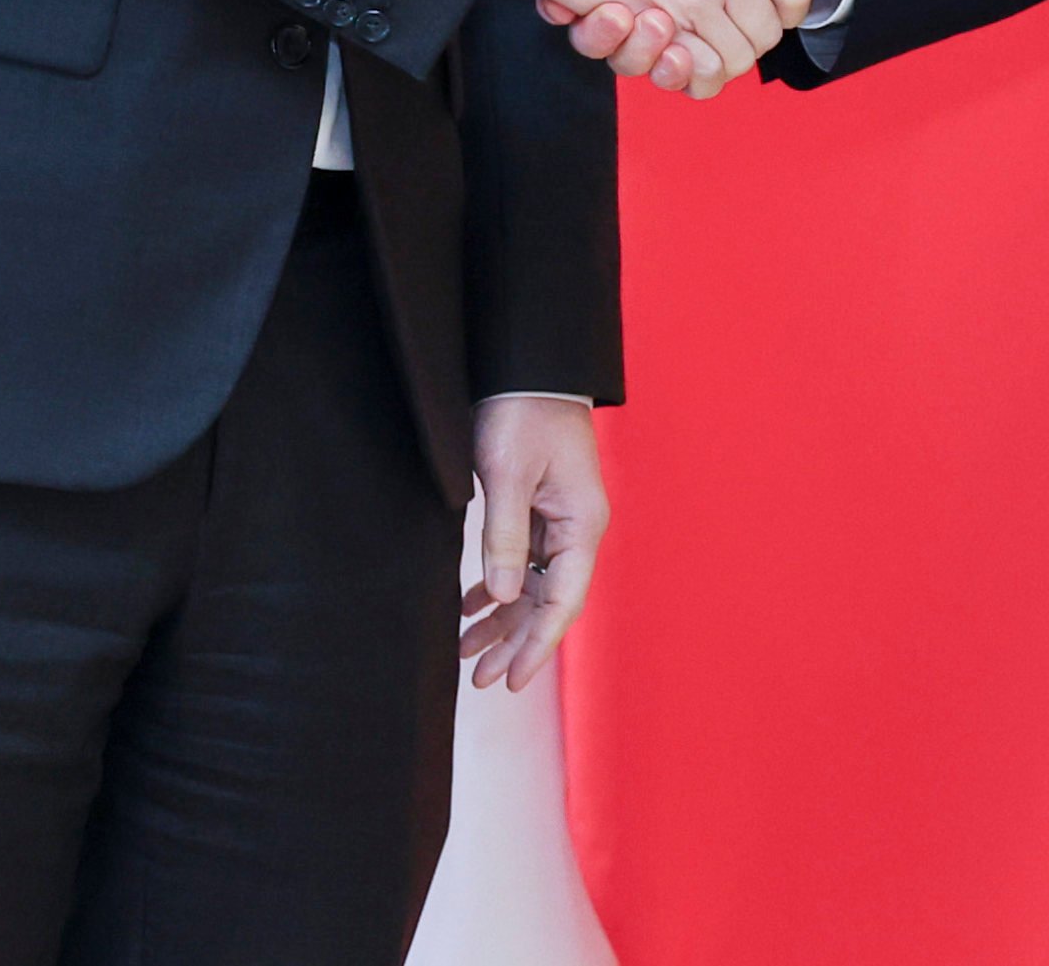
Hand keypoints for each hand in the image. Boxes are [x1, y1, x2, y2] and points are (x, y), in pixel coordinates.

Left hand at [458, 394, 606, 689]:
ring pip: (534, 586)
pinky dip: (497, 587)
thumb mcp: (507, 474)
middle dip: (516, 643)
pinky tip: (470, 607)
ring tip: (467, 653)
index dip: (537, 646)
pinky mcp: (539, 508)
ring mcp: (559, 519)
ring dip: (503, 620)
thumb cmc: (521, 412)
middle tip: (481, 681)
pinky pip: (523, 561)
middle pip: (549, 601)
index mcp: (581, 522)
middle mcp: (577, 527)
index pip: (563, 601)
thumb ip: (504, 537)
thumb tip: (506, 597)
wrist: (526, 367)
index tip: (512, 682)